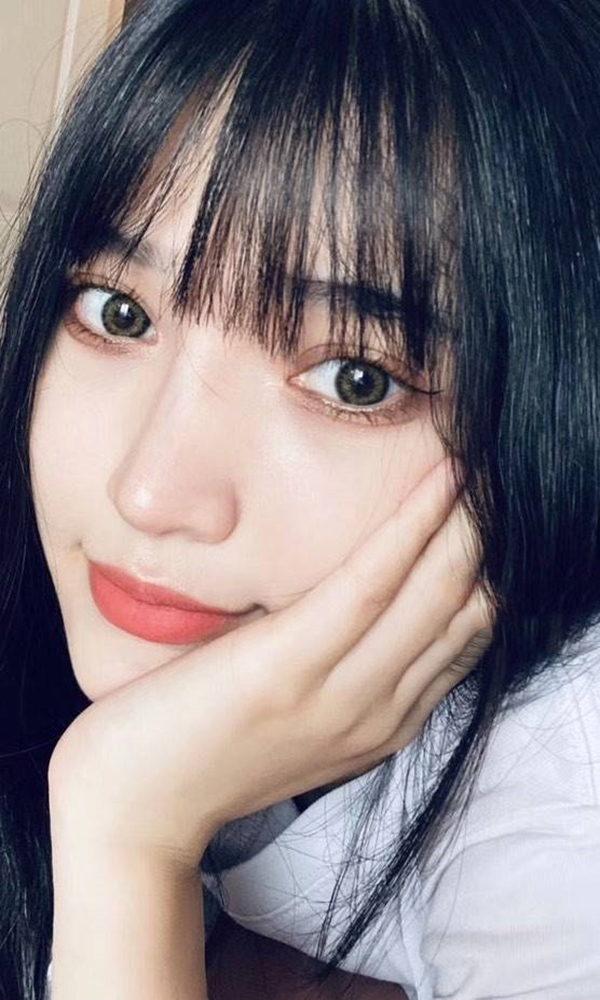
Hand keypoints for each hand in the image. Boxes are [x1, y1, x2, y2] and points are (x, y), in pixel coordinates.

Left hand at [49, 458, 492, 870]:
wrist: (133, 809)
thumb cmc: (202, 748)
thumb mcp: (294, 716)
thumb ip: (337, 669)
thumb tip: (355, 597)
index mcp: (384, 723)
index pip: (467, 637)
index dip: (487, 569)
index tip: (486, 513)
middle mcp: (379, 713)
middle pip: (467, 611)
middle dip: (489, 537)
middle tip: (493, 471)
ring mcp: (339, 697)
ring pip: (436, 593)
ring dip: (466, 521)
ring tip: (477, 459)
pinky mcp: (289, 669)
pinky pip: (372, 583)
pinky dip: (414, 525)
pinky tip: (438, 480)